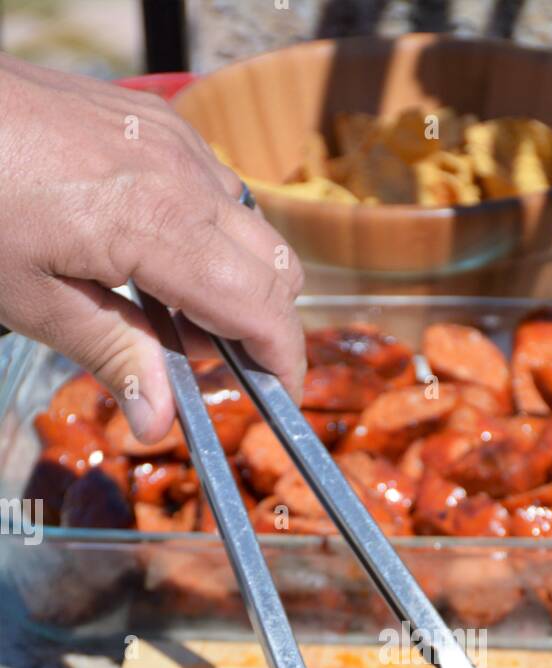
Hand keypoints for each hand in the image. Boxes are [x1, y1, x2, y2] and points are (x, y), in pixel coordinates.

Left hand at [0, 55, 305, 441]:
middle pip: (276, 267)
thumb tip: (161, 422)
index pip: (260, 306)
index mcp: (160, 225)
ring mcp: (177, 142)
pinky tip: (155, 256)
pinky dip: (213, 236)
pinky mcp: (162, 123)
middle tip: (199, 362)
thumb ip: (111, 354)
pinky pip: (221, 190)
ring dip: (237, 281)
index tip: (279, 398)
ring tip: (168, 311)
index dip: (281, 360)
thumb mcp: (31, 297)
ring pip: (255, 229)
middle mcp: (185, 176)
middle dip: (260, 326)